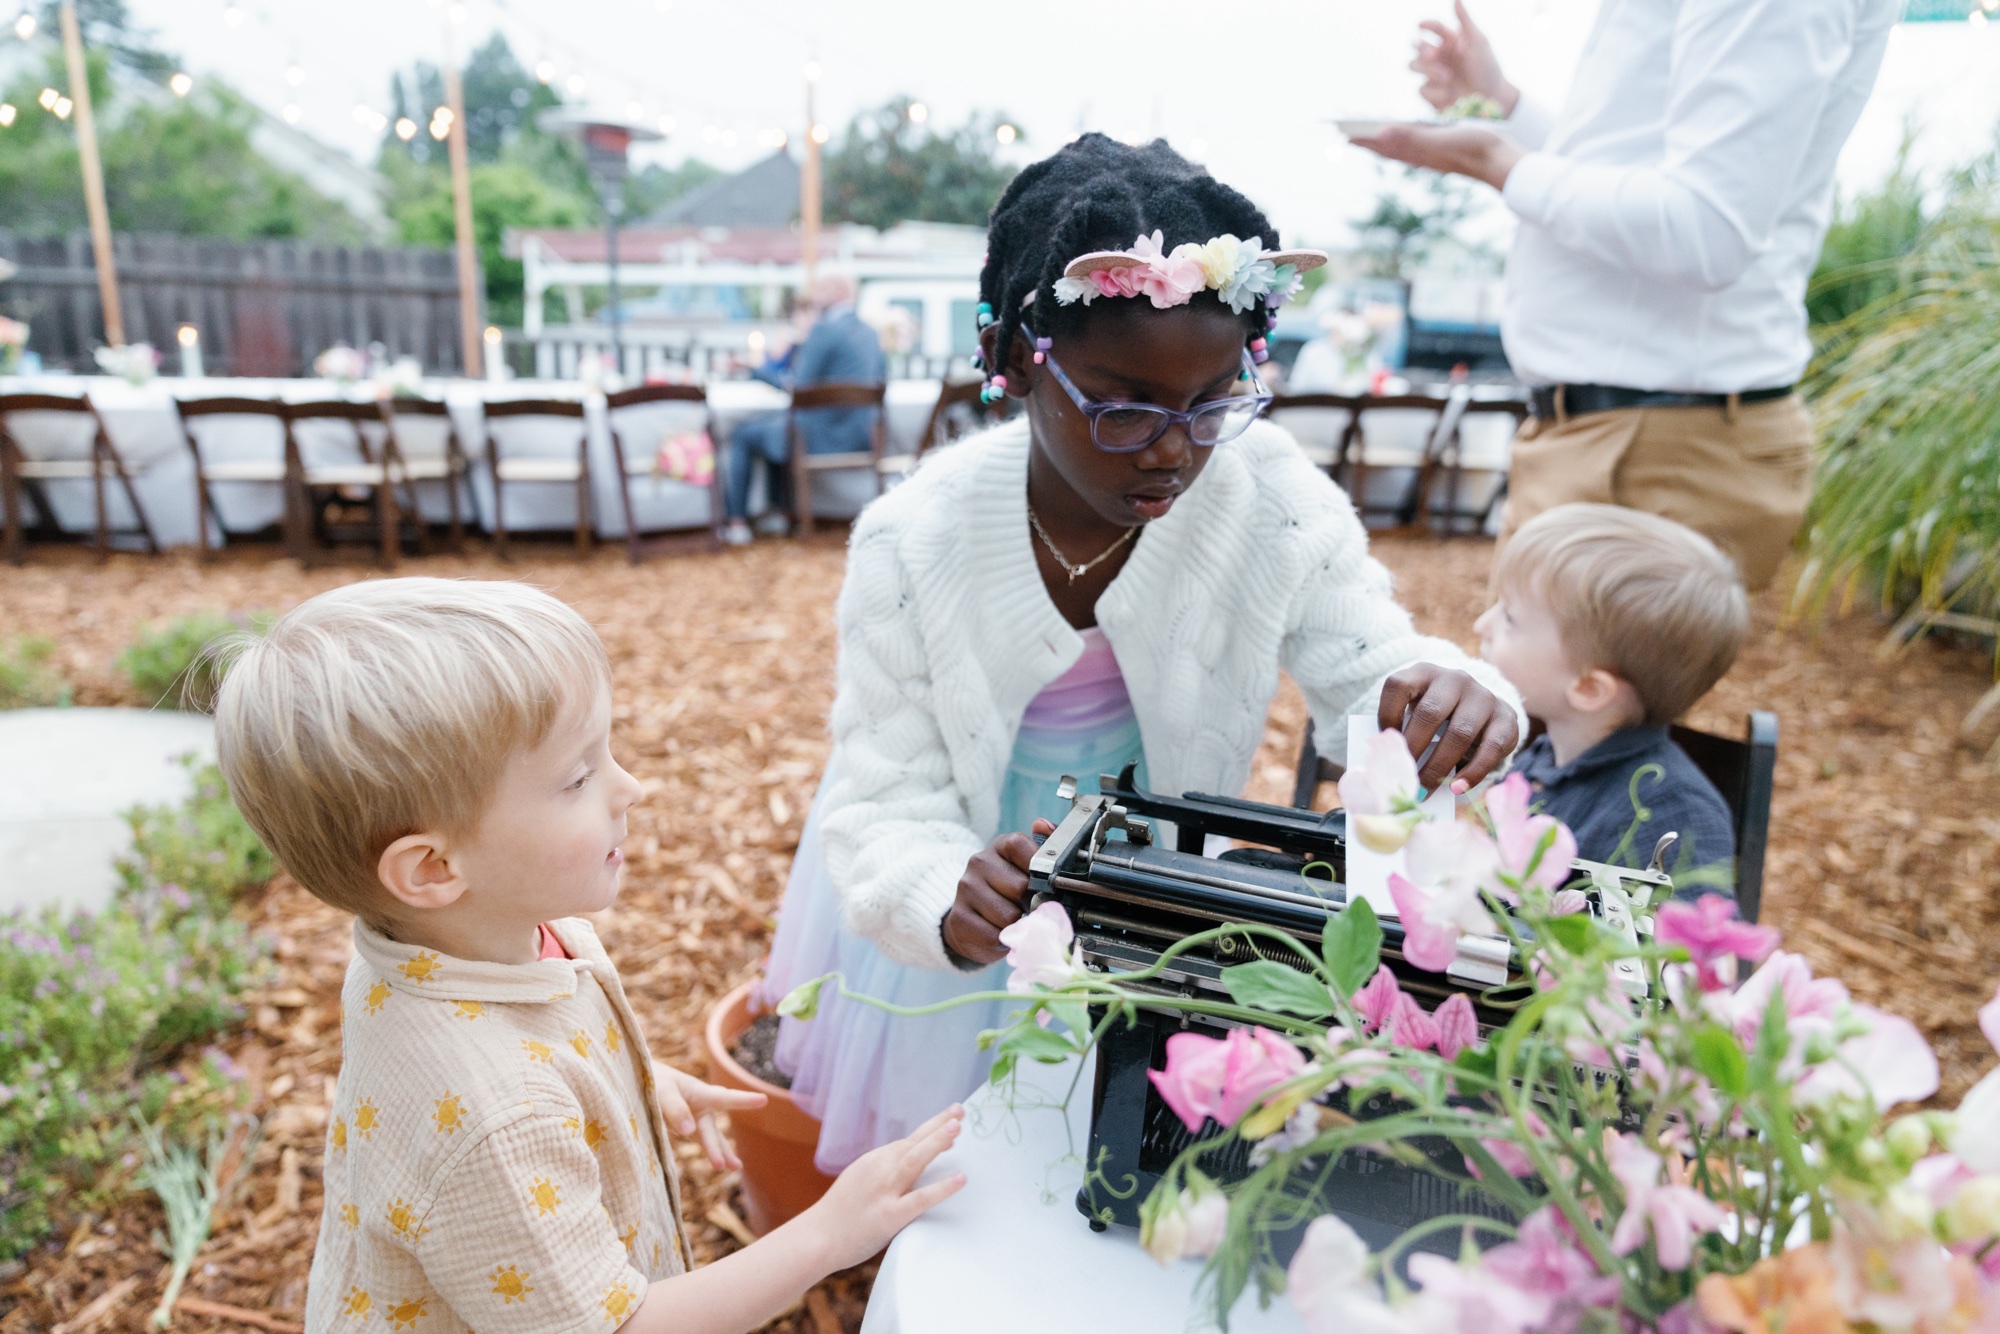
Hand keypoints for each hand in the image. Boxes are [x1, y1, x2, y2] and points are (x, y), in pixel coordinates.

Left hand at [653, 1061, 766, 1171]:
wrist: (638, 1080)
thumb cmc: (652, 1080)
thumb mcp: (660, 1090)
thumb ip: (675, 1109)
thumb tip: (689, 1131)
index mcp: (699, 1092)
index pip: (724, 1098)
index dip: (744, 1099)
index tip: (763, 1100)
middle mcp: (700, 1107)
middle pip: (711, 1129)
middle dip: (719, 1148)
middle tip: (732, 1166)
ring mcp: (692, 1118)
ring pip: (709, 1137)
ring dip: (720, 1152)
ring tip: (735, 1168)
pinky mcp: (682, 1128)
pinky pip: (696, 1140)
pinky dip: (707, 1150)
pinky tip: (718, 1162)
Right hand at [803, 1104, 967, 1270]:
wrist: (817, 1239)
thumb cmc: (840, 1213)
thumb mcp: (859, 1180)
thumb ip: (883, 1171)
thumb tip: (910, 1163)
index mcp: (873, 1161)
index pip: (907, 1142)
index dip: (930, 1131)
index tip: (949, 1119)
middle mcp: (879, 1169)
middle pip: (913, 1142)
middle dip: (938, 1125)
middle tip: (959, 1110)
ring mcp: (884, 1191)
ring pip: (915, 1160)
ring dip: (937, 1142)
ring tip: (958, 1128)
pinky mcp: (889, 1215)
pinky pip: (920, 1199)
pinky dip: (942, 1188)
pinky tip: (960, 1179)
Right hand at [939, 818, 1056, 965]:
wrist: (971, 923)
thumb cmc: (1006, 894)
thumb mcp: (1026, 870)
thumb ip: (1044, 849)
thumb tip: (1043, 824)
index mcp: (1000, 846)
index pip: (1021, 846)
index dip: (1036, 870)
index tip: (1039, 884)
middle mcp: (979, 862)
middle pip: (1019, 887)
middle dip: (1028, 903)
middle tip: (1025, 908)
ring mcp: (965, 889)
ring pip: (1008, 915)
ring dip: (1015, 925)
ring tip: (1010, 921)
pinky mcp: (958, 917)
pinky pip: (994, 934)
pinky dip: (1001, 940)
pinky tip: (996, 933)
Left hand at [1350, 123, 1522, 190]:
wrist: (1503, 162)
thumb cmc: (1476, 148)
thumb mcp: (1442, 138)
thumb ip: (1412, 136)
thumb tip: (1381, 132)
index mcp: (1417, 151)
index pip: (1382, 144)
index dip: (1361, 138)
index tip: (1341, 132)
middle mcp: (1421, 156)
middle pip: (1385, 148)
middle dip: (1365, 140)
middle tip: (1344, 133)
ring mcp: (1431, 156)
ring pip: (1398, 150)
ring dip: (1380, 143)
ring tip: (1364, 137)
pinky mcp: (1442, 153)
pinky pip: (1413, 149)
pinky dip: (1400, 143)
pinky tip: (1400, 141)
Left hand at [1377, 664, 1519, 791]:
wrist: (1482, 711)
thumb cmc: (1438, 717)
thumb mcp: (1417, 714)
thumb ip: (1403, 730)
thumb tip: (1388, 764)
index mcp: (1424, 673)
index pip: (1399, 686)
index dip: (1387, 714)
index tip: (1383, 742)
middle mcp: (1455, 679)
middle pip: (1430, 713)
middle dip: (1413, 748)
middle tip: (1402, 776)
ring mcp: (1483, 696)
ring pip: (1460, 733)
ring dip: (1439, 766)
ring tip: (1424, 789)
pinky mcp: (1506, 717)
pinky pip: (1490, 747)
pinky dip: (1473, 772)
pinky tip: (1457, 788)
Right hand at [1411, 1, 1517, 113]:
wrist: (1491, 98)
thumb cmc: (1487, 68)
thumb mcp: (1479, 42)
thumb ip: (1465, 21)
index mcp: (1450, 41)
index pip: (1433, 28)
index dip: (1426, 25)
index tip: (1422, 26)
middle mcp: (1439, 56)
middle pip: (1417, 46)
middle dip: (1422, 49)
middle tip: (1433, 56)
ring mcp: (1432, 74)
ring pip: (1413, 65)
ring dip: (1428, 70)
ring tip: (1447, 78)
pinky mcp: (1430, 93)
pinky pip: (1421, 89)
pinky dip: (1435, 92)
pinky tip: (1450, 95)